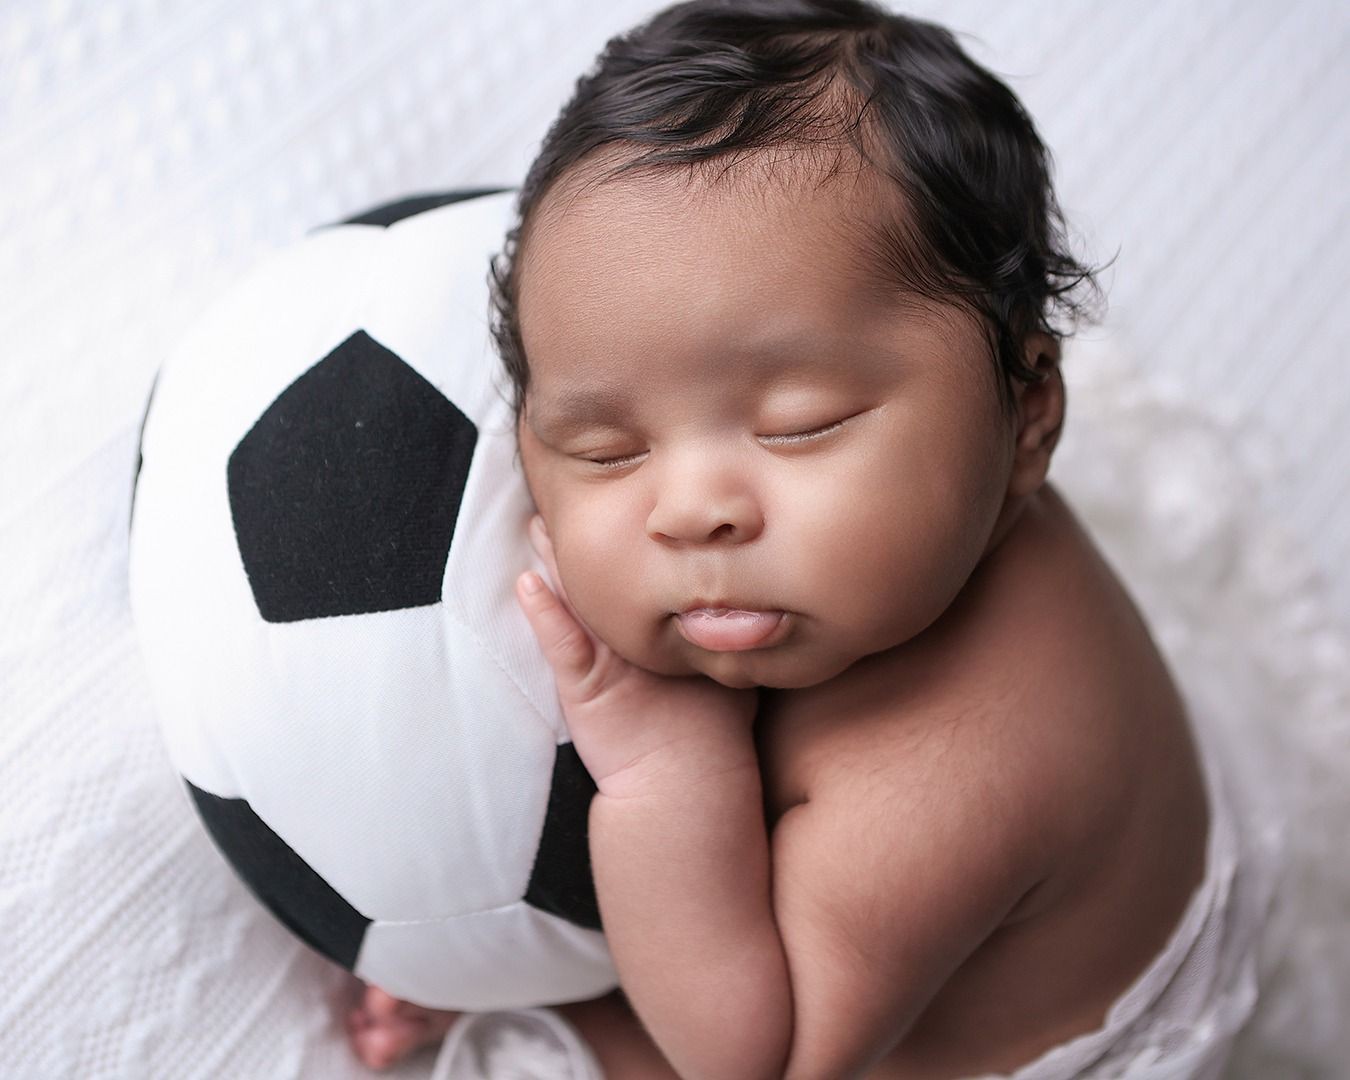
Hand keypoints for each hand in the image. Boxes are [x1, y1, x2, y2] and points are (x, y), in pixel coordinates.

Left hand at [515, 515, 758, 796]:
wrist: (689, 789)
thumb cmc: (710, 737)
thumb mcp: (728, 669)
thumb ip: (731, 628)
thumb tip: (754, 591)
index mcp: (680, 623)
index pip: (655, 567)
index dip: (638, 534)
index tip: (624, 494)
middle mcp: (648, 631)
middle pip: (616, 571)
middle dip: (594, 531)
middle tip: (573, 490)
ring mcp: (615, 656)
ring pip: (582, 596)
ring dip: (558, 559)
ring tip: (540, 521)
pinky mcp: (586, 685)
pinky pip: (562, 642)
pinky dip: (544, 612)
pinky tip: (526, 583)